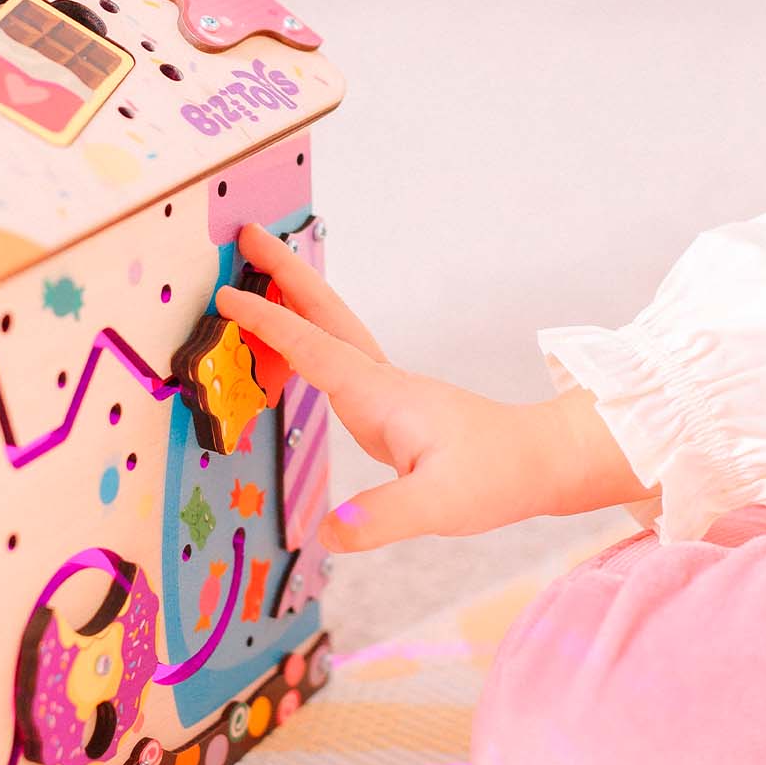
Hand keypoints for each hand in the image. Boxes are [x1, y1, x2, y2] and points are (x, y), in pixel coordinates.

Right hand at [215, 225, 651, 552]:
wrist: (540, 462)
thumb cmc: (497, 477)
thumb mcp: (441, 506)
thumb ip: (384, 517)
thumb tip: (329, 532)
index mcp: (382, 395)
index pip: (313, 348)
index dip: (268, 323)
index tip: (225, 297)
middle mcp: (380, 382)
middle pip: (325, 313)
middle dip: (284, 271)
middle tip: (245, 232)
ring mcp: (385, 391)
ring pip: (331, 331)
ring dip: (294, 299)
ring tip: (255, 277)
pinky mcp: (389, 408)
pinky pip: (335, 360)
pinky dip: (307, 339)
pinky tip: (295, 352)